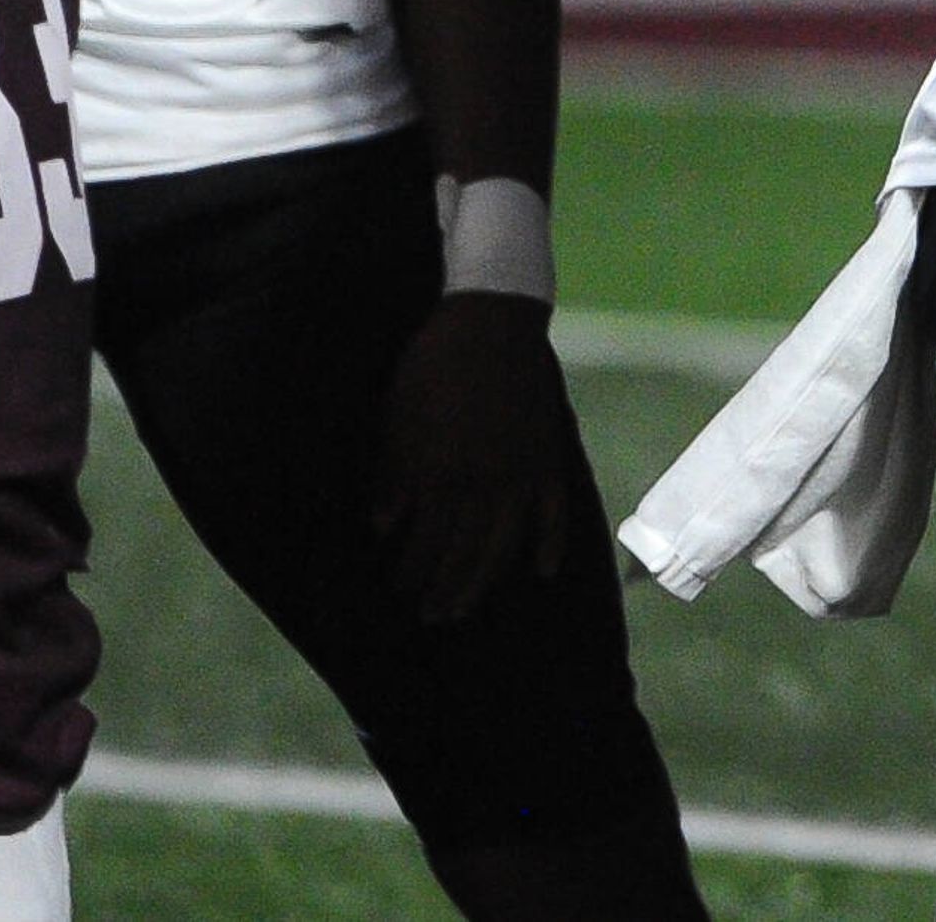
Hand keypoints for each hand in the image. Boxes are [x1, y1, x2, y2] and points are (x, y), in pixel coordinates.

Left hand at [370, 294, 577, 620]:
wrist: (490, 318)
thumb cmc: (430, 365)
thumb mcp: (396, 418)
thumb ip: (393, 476)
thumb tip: (382, 530)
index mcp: (439, 471)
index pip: (423, 541)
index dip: (411, 572)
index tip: (401, 594)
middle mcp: (481, 480)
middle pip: (461, 551)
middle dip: (442, 588)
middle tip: (431, 616)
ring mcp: (519, 469)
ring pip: (502, 542)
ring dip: (481, 580)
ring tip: (464, 608)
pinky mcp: (546, 453)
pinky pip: (553, 509)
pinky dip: (550, 542)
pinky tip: (542, 571)